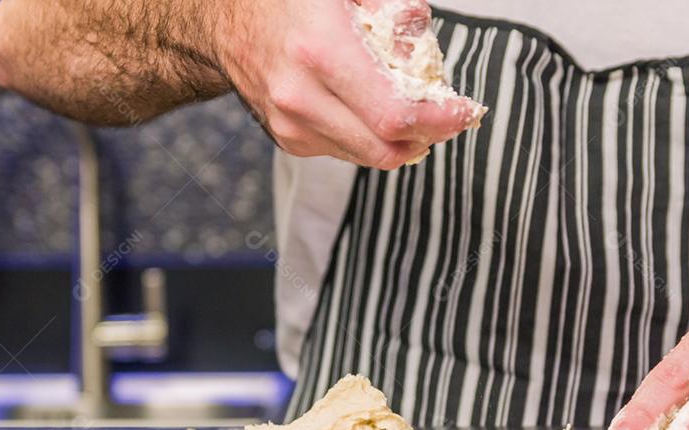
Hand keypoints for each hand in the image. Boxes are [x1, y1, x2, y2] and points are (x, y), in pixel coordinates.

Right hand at [212, 0, 482, 168]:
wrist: (224, 19)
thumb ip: (395, 7)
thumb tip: (423, 40)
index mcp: (320, 50)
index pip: (394, 115)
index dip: (439, 121)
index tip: (464, 112)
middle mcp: (301, 96)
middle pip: (385, 148)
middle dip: (427, 136)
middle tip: (448, 116)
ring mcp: (291, 124)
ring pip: (369, 156)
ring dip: (401, 140)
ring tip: (411, 106)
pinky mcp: (289, 139)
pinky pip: (347, 151)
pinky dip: (370, 136)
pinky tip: (370, 106)